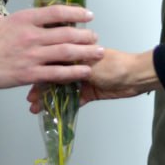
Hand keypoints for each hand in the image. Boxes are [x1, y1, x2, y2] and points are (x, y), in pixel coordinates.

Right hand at [0, 5, 102, 88]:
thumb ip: (10, 20)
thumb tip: (14, 19)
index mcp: (23, 18)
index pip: (57, 12)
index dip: (76, 12)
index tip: (88, 14)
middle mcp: (31, 34)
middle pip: (67, 33)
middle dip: (85, 35)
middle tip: (95, 37)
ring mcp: (31, 55)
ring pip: (66, 52)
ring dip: (85, 52)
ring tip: (98, 53)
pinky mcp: (29, 74)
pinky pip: (57, 73)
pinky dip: (74, 72)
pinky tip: (84, 72)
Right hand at [26, 48, 158, 111]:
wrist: (135, 77)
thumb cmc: (114, 65)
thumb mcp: (88, 64)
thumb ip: (69, 66)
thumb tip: (48, 66)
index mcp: (76, 53)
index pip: (53, 60)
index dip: (41, 69)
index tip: (29, 79)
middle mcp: (77, 65)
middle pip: (55, 76)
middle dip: (42, 87)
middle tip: (30, 98)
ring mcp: (83, 80)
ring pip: (61, 89)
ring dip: (50, 98)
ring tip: (37, 108)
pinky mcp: (89, 93)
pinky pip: (73, 99)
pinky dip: (63, 106)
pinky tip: (52, 112)